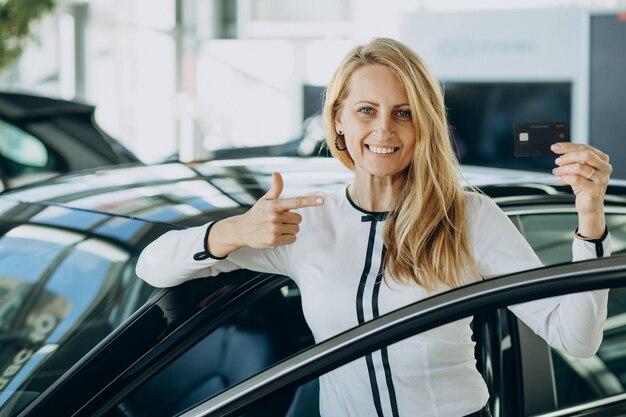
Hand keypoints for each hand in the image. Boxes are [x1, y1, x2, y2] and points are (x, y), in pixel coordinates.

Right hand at [208, 172, 323, 255]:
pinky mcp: (274, 241)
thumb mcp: (265, 199)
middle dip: (292, 220)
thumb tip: (277, 173)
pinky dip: (287, 238)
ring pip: (296, 229)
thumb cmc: (257, 213)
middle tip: (280, 220)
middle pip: (299, 219)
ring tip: (277, 228)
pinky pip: (292, 239)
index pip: (295, 202)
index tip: (322, 200)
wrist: (242, 230)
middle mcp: (274, 217)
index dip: (310, 200)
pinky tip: (276, 235)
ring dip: (290, 229)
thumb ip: (275, 188)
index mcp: (274, 205)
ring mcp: (274, 230)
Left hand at [551, 142, 611, 237]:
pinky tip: (560, 179)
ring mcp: (602, 179)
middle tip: (557, 161)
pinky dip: (564, 178)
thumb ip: (573, 159)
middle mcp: (605, 168)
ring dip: (564, 168)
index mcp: (602, 159)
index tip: (555, 147)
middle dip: (568, 156)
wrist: (589, 205)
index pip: (585, 147)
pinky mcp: (595, 190)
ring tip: (557, 171)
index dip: (568, 146)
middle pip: (585, 155)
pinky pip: (576, 180)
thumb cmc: (583, 186)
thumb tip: (558, 148)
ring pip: (579, 167)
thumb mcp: (579, 170)